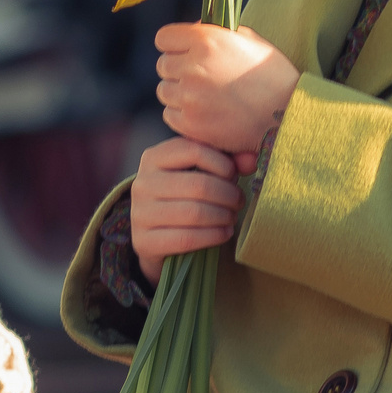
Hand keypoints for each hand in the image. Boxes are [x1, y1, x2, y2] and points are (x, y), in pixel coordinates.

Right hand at [130, 136, 252, 283]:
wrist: (156, 237)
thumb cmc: (183, 196)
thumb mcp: (198, 172)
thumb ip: (226, 161)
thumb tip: (251, 160)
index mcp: (152, 157)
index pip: (194, 150)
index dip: (222, 164)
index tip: (234, 176)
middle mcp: (141, 183)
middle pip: (199, 185)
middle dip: (228, 195)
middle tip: (239, 201)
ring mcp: (139, 214)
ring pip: (195, 213)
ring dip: (223, 216)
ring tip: (232, 217)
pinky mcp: (144, 242)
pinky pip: (187, 239)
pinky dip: (214, 236)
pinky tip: (224, 233)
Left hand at [155, 22, 297, 153]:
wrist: (287, 115)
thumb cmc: (271, 74)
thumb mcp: (248, 40)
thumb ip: (213, 32)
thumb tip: (190, 30)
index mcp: (206, 40)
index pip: (163, 38)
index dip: (174, 44)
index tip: (184, 51)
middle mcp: (193, 67)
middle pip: (163, 65)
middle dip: (178, 69)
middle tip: (201, 77)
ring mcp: (190, 97)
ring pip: (164, 90)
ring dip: (179, 92)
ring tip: (206, 96)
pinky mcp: (190, 124)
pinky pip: (170, 114)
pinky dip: (183, 114)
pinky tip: (205, 112)